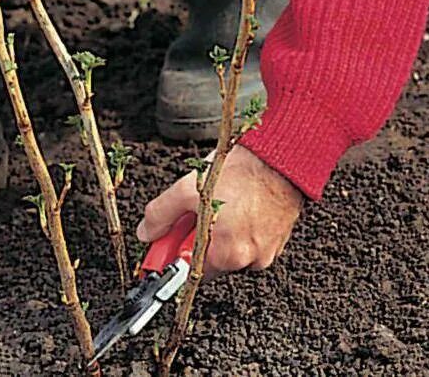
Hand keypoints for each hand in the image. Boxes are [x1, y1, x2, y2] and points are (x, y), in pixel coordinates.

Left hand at [137, 145, 302, 279]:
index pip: (189, 272)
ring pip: (229, 249)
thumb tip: (146, 233)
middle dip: (196, 239)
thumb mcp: (186, 189)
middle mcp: (249, 259)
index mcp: (226, 253)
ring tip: (220, 203)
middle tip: (194, 212)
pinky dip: (238, 228)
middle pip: (209, 260)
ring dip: (218, 232)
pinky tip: (237, 205)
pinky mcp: (278, 239)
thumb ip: (160, 215)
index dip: (173, 255)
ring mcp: (267, 251)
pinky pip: (249, 241)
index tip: (166, 244)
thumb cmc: (241, 171)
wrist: (281, 156)